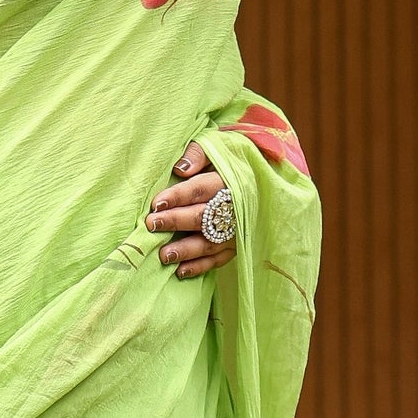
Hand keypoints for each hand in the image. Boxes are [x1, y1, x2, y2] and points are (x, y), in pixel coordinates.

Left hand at [147, 142, 235, 276]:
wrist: (265, 174)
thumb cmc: (233, 159)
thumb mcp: (219, 146)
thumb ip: (198, 154)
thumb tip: (179, 168)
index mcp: (229, 181)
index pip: (200, 189)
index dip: (178, 196)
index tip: (156, 203)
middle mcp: (234, 208)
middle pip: (202, 217)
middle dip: (176, 222)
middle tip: (152, 225)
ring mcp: (237, 230)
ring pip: (210, 242)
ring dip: (186, 250)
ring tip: (163, 255)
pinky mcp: (238, 245)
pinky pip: (219, 259)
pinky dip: (200, 266)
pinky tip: (181, 271)